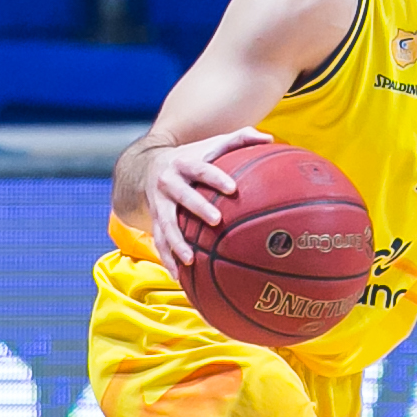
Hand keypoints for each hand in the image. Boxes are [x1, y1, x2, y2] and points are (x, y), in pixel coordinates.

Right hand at [149, 126, 269, 278]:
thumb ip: (239, 139)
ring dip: (176, 242)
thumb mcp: (212, 144)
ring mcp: (159, 204)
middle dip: (198, 207)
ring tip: (191, 260)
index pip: (202, 170)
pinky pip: (158, 242)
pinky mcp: (153, 221)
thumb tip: (269, 138)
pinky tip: (179, 278)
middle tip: (216, 220)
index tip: (232, 188)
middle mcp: (169, 183)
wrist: (147, 166)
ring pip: (165, 224)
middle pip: (182, 196)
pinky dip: (167, 259)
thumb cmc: (192, 156)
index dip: (216, 178)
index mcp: (184, 164)